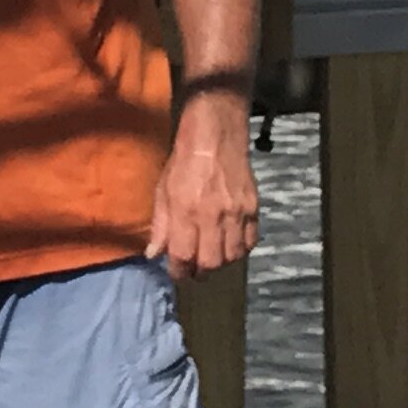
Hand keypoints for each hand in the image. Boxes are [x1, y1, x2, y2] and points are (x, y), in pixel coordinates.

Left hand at [147, 91, 258, 279]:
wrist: (216, 135)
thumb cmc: (183, 162)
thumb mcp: (162, 190)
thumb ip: (160, 225)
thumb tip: (153, 254)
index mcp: (186, 210)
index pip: (183, 255)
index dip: (178, 271)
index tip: (176, 273)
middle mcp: (212, 215)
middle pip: (211, 262)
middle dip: (200, 272)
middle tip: (194, 269)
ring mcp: (236, 212)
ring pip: (233, 256)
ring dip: (220, 262)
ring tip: (211, 257)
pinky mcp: (253, 207)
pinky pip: (250, 242)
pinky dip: (240, 249)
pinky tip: (230, 244)